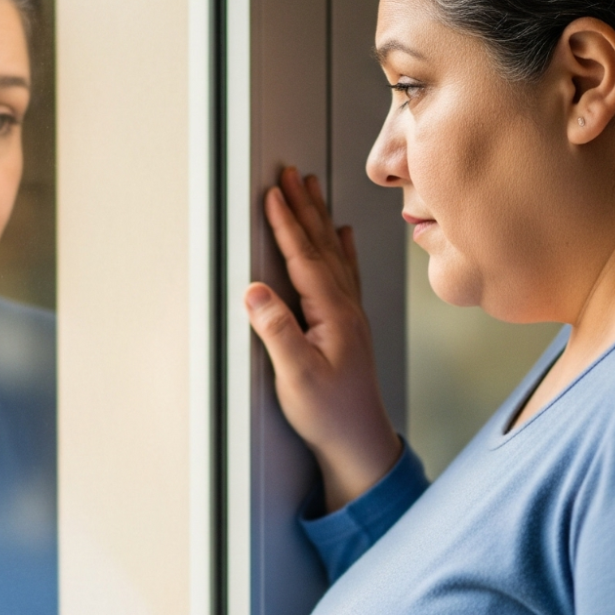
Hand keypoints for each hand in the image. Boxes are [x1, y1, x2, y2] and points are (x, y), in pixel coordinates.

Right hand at [245, 166, 401, 511]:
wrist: (359, 441)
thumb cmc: (327, 413)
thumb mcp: (295, 376)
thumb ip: (276, 331)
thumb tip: (254, 291)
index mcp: (333, 314)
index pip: (305, 258)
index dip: (286, 225)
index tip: (272, 193)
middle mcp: (346, 307)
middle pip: (322, 245)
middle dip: (303, 207)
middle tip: (290, 174)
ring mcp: (350, 314)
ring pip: (334, 253)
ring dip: (320, 218)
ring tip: (311, 188)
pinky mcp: (349, 324)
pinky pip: (346, 273)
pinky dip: (341, 248)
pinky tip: (343, 235)